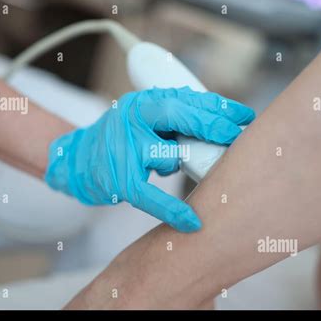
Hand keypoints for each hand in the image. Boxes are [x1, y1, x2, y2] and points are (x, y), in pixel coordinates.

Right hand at [45, 87, 254, 231]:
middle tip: (238, 137)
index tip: (245, 115)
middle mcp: (132, 118)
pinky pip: (152, 197)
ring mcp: (125, 149)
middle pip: (180, 117)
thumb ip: (175, 116)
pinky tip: (193, 222)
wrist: (76, 160)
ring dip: (177, 163)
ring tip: (162, 164)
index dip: (218, 107)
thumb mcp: (143, 117)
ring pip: (170, 156)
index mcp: (142, 101)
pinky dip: (173, 210)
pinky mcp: (120, 180)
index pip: (186, 99)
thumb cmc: (121, 139)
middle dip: (213, 127)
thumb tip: (220, 120)